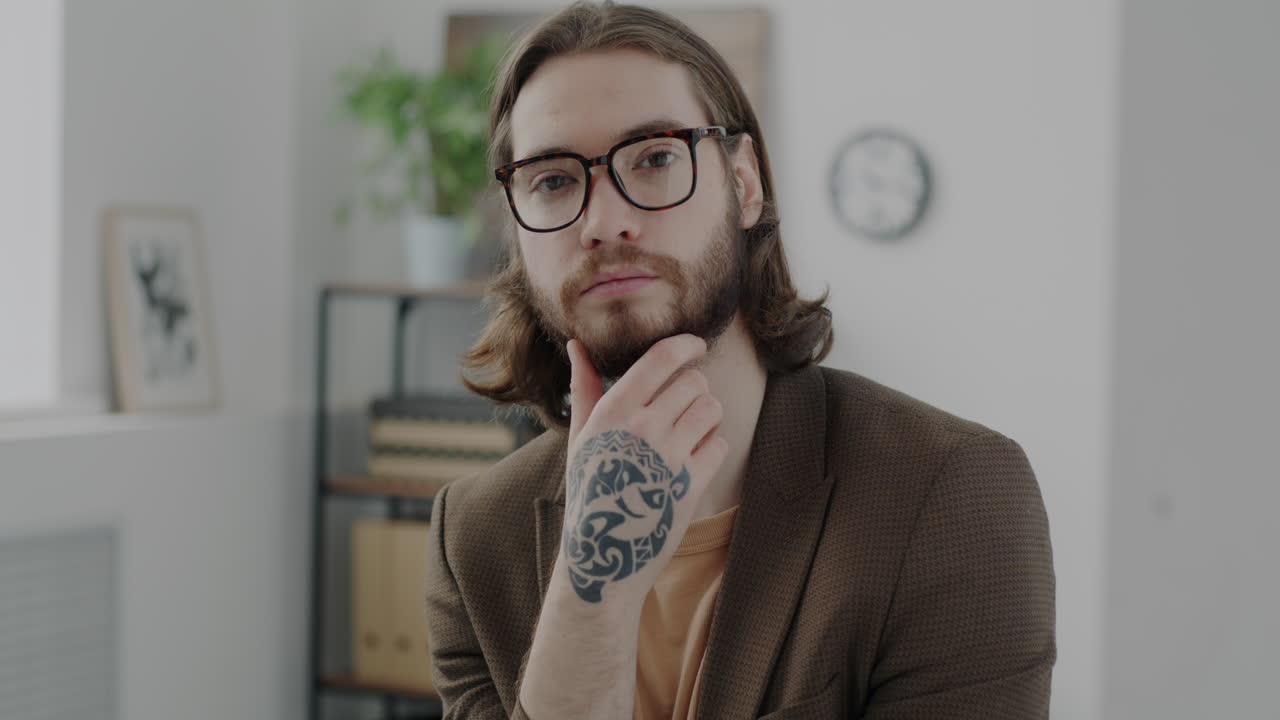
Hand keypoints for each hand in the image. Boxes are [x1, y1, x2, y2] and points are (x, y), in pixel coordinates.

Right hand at [558, 334, 728, 609]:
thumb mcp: (582, 438)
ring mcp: (668, 457)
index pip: (661, 359)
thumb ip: (585, 388)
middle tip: (683, 407)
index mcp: (612, 412)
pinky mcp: (691, 484)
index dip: (686, 345)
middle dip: (694, 389)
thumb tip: (577, 345)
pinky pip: (719, 444)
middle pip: (694, 382)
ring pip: (712, 409)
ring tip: (689, 433)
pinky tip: (691, 461)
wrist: (603, 555)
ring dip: (707, 416)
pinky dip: (711, 449)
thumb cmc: (591, 489)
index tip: (696, 345)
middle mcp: (641, 429)